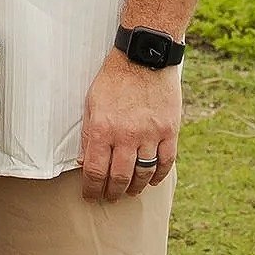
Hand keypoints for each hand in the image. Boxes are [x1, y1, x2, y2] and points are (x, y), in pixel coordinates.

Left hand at [77, 49, 179, 202]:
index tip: (91, 195)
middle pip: (119, 177)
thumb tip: (84, 161)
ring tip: (130, 190)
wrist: (144, 57)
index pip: (95, 171)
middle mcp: (127, 135)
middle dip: (112, 192)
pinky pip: (166, 162)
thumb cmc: (114, 79)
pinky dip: (159, 175)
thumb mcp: (92, 103)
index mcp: (103, 128)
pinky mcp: (169, 130)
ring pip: (143, 173)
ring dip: (135, 187)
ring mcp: (150, 134)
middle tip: (110, 197)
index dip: (92, 189)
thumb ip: (89, 133)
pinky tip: (152, 180)